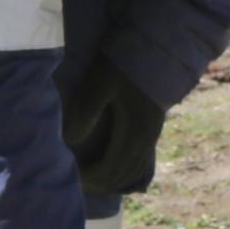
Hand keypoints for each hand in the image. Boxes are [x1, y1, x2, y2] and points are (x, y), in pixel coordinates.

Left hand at [60, 67, 169, 198]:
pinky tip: (113, 168)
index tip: (69, 175)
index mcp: (133, 133)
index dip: (89, 178)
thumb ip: (85, 112)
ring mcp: (152, 134)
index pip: (109, 169)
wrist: (160, 46)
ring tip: (90, 178)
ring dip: (111, 179)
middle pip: (121, 175)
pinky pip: (140, 161)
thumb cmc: (126, 61)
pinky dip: (125, 171)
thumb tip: (71, 141)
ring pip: (132, 170)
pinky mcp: (153, 127)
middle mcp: (146, 140)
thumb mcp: (100, 82)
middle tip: (74, 182)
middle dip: (98, 183)